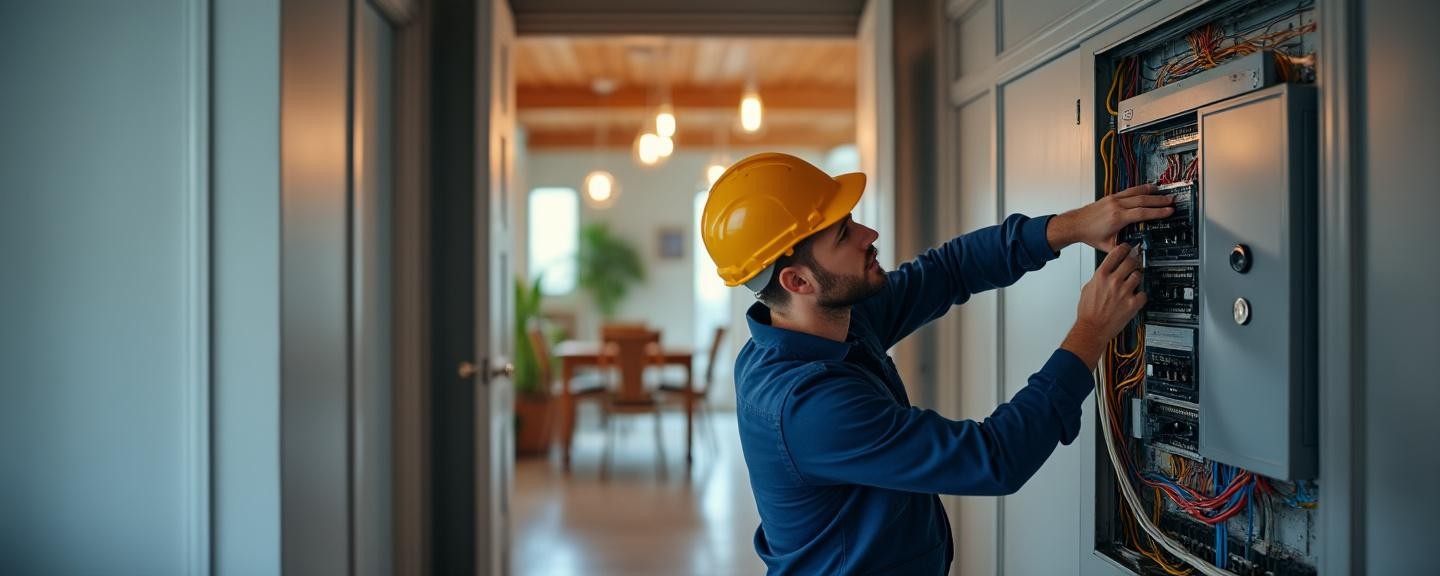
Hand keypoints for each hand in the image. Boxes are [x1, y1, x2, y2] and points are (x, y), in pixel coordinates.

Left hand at [1048, 183, 1172, 251]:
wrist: (1075, 224)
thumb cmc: (1089, 235)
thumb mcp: (1108, 246)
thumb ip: (1123, 249)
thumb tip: (1137, 252)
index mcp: (1117, 218)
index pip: (1142, 213)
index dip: (1157, 212)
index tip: (1169, 211)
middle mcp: (1116, 206)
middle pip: (1142, 201)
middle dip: (1159, 201)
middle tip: (1172, 200)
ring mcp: (1114, 199)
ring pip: (1136, 193)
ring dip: (1152, 193)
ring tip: (1164, 192)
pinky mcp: (1111, 197)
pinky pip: (1129, 191)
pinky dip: (1140, 189)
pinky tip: (1148, 188)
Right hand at [1061, 244, 1146, 369]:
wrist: (1092, 328)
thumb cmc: (1088, 312)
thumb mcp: (1087, 289)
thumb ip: (1098, 278)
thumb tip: (1104, 272)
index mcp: (1101, 276)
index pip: (1116, 254)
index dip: (1124, 248)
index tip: (1127, 248)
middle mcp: (1113, 282)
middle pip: (1130, 262)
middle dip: (1133, 261)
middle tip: (1134, 263)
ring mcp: (1124, 292)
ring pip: (1138, 276)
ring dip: (1137, 277)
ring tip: (1133, 282)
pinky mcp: (1132, 304)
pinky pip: (1143, 294)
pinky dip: (1141, 295)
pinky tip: (1135, 297)